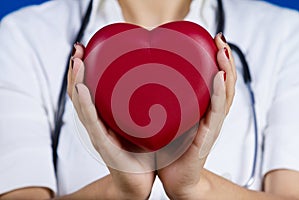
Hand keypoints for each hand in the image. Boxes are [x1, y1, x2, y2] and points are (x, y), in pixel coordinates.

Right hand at [67, 43, 154, 198]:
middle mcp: (97, 125)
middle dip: (75, 70)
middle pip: (79, 94)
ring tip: (77, 61)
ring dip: (76, 82)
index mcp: (104, 119)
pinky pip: (92, 123)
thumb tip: (160, 82)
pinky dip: (85, 105)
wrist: (138, 184)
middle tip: (78, 49)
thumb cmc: (141, 154)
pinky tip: (83, 89)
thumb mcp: (141, 125)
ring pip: (80, 105)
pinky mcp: (104, 147)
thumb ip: (143, 107)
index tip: (85, 48)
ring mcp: (98, 135)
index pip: (88, 90)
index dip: (84, 70)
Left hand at [157, 33, 236, 198]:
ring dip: (227, 70)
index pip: (214, 81)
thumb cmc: (170, 151)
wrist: (176, 180)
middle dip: (225, 59)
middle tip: (219, 39)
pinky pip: (216, 112)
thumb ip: (163, 103)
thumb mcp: (167, 121)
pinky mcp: (208, 137)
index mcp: (202, 110)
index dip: (216, 60)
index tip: (212, 40)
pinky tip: (219, 77)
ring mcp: (212, 125)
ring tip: (222, 50)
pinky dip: (219, 93)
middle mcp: (211, 115)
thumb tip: (140, 81)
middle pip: (225, 83)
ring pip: (226, 93)